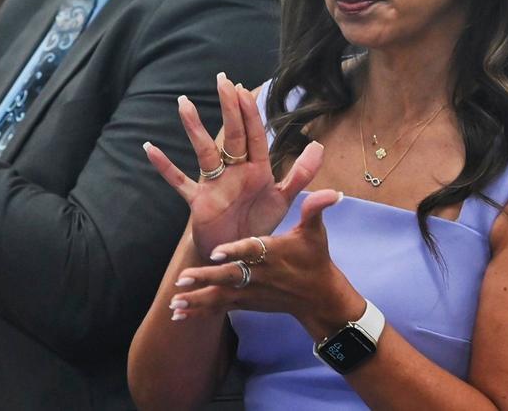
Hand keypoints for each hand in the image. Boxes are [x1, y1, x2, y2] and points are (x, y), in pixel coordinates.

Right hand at [144, 73, 323, 258]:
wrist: (238, 256)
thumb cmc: (259, 224)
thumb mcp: (283, 199)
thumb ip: (302, 174)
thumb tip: (318, 145)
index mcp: (257, 169)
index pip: (254, 135)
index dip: (250, 113)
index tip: (243, 89)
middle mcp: (235, 171)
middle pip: (231, 135)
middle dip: (228, 108)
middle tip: (222, 79)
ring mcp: (214, 184)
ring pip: (204, 151)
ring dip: (194, 129)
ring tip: (184, 104)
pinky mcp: (199, 201)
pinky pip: (179, 181)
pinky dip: (165, 167)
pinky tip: (150, 149)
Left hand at [167, 189, 363, 337]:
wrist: (319, 297)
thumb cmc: (315, 258)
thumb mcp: (316, 232)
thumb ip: (315, 208)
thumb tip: (332, 191)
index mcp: (273, 253)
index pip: (252, 251)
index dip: (234, 252)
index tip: (216, 253)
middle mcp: (259, 275)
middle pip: (230, 277)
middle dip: (205, 279)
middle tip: (182, 278)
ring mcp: (251, 292)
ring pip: (221, 297)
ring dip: (197, 300)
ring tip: (174, 303)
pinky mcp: (246, 303)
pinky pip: (220, 308)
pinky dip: (200, 311)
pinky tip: (178, 315)